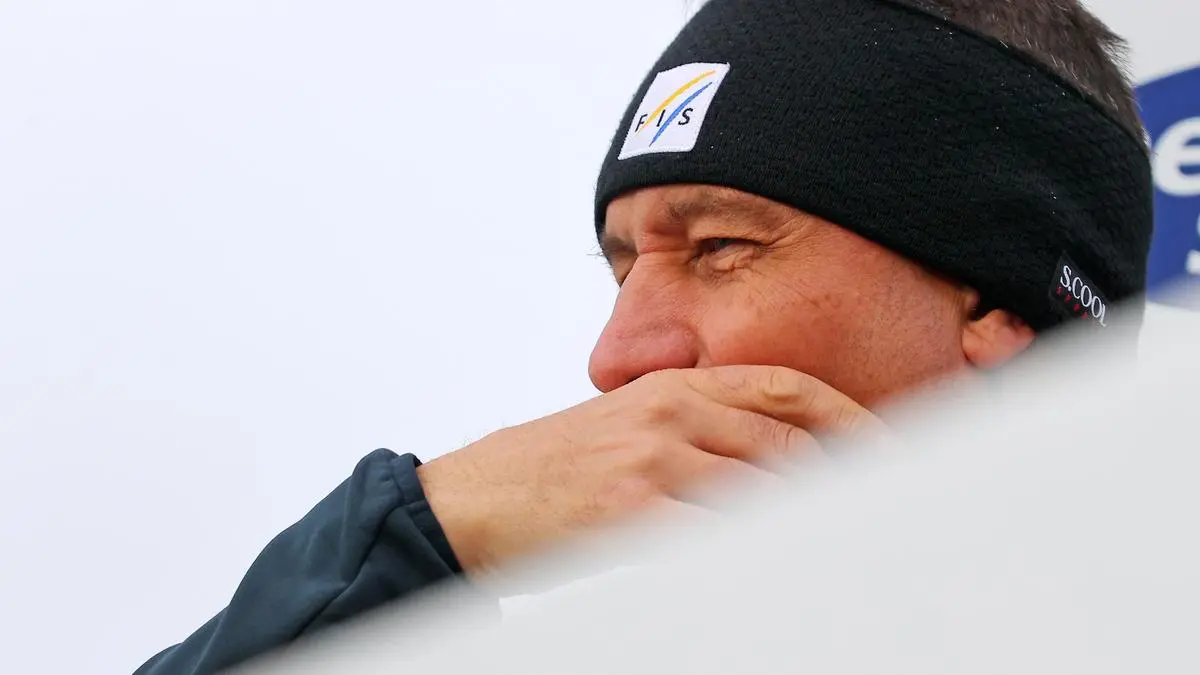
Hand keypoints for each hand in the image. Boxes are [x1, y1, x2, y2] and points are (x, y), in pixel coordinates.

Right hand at [416, 365, 884, 574]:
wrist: (472, 499)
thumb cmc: (553, 469)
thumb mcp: (626, 428)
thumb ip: (696, 432)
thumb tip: (773, 467)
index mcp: (673, 385)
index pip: (785, 388)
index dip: (849, 417)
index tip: (891, 448)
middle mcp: (669, 411)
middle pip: (788, 442)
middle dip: (845, 476)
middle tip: (892, 506)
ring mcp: (650, 459)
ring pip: (764, 487)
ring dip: (812, 516)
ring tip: (853, 541)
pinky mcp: (629, 508)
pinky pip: (717, 534)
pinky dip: (758, 553)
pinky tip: (783, 568)